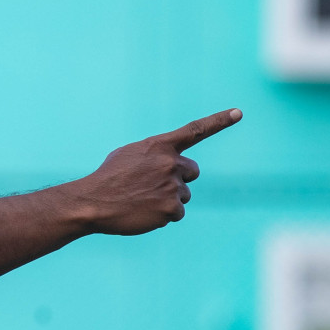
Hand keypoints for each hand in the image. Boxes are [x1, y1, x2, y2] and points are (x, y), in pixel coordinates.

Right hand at [75, 108, 241, 234]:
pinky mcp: (171, 208)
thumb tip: (172, 166)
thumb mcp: (128, 156)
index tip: (238, 112)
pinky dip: (162, 216)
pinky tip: (143, 213)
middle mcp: (170, 163)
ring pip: (183, 195)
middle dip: (177, 179)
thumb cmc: (107, 179)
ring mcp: (173, 186)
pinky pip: (177, 214)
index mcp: (159, 146)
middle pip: (191, 171)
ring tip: (140, 201)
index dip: (219, 121)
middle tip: (152, 187)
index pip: (195, 130)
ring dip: (167, 199)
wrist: (91, 203)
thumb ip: (154, 156)